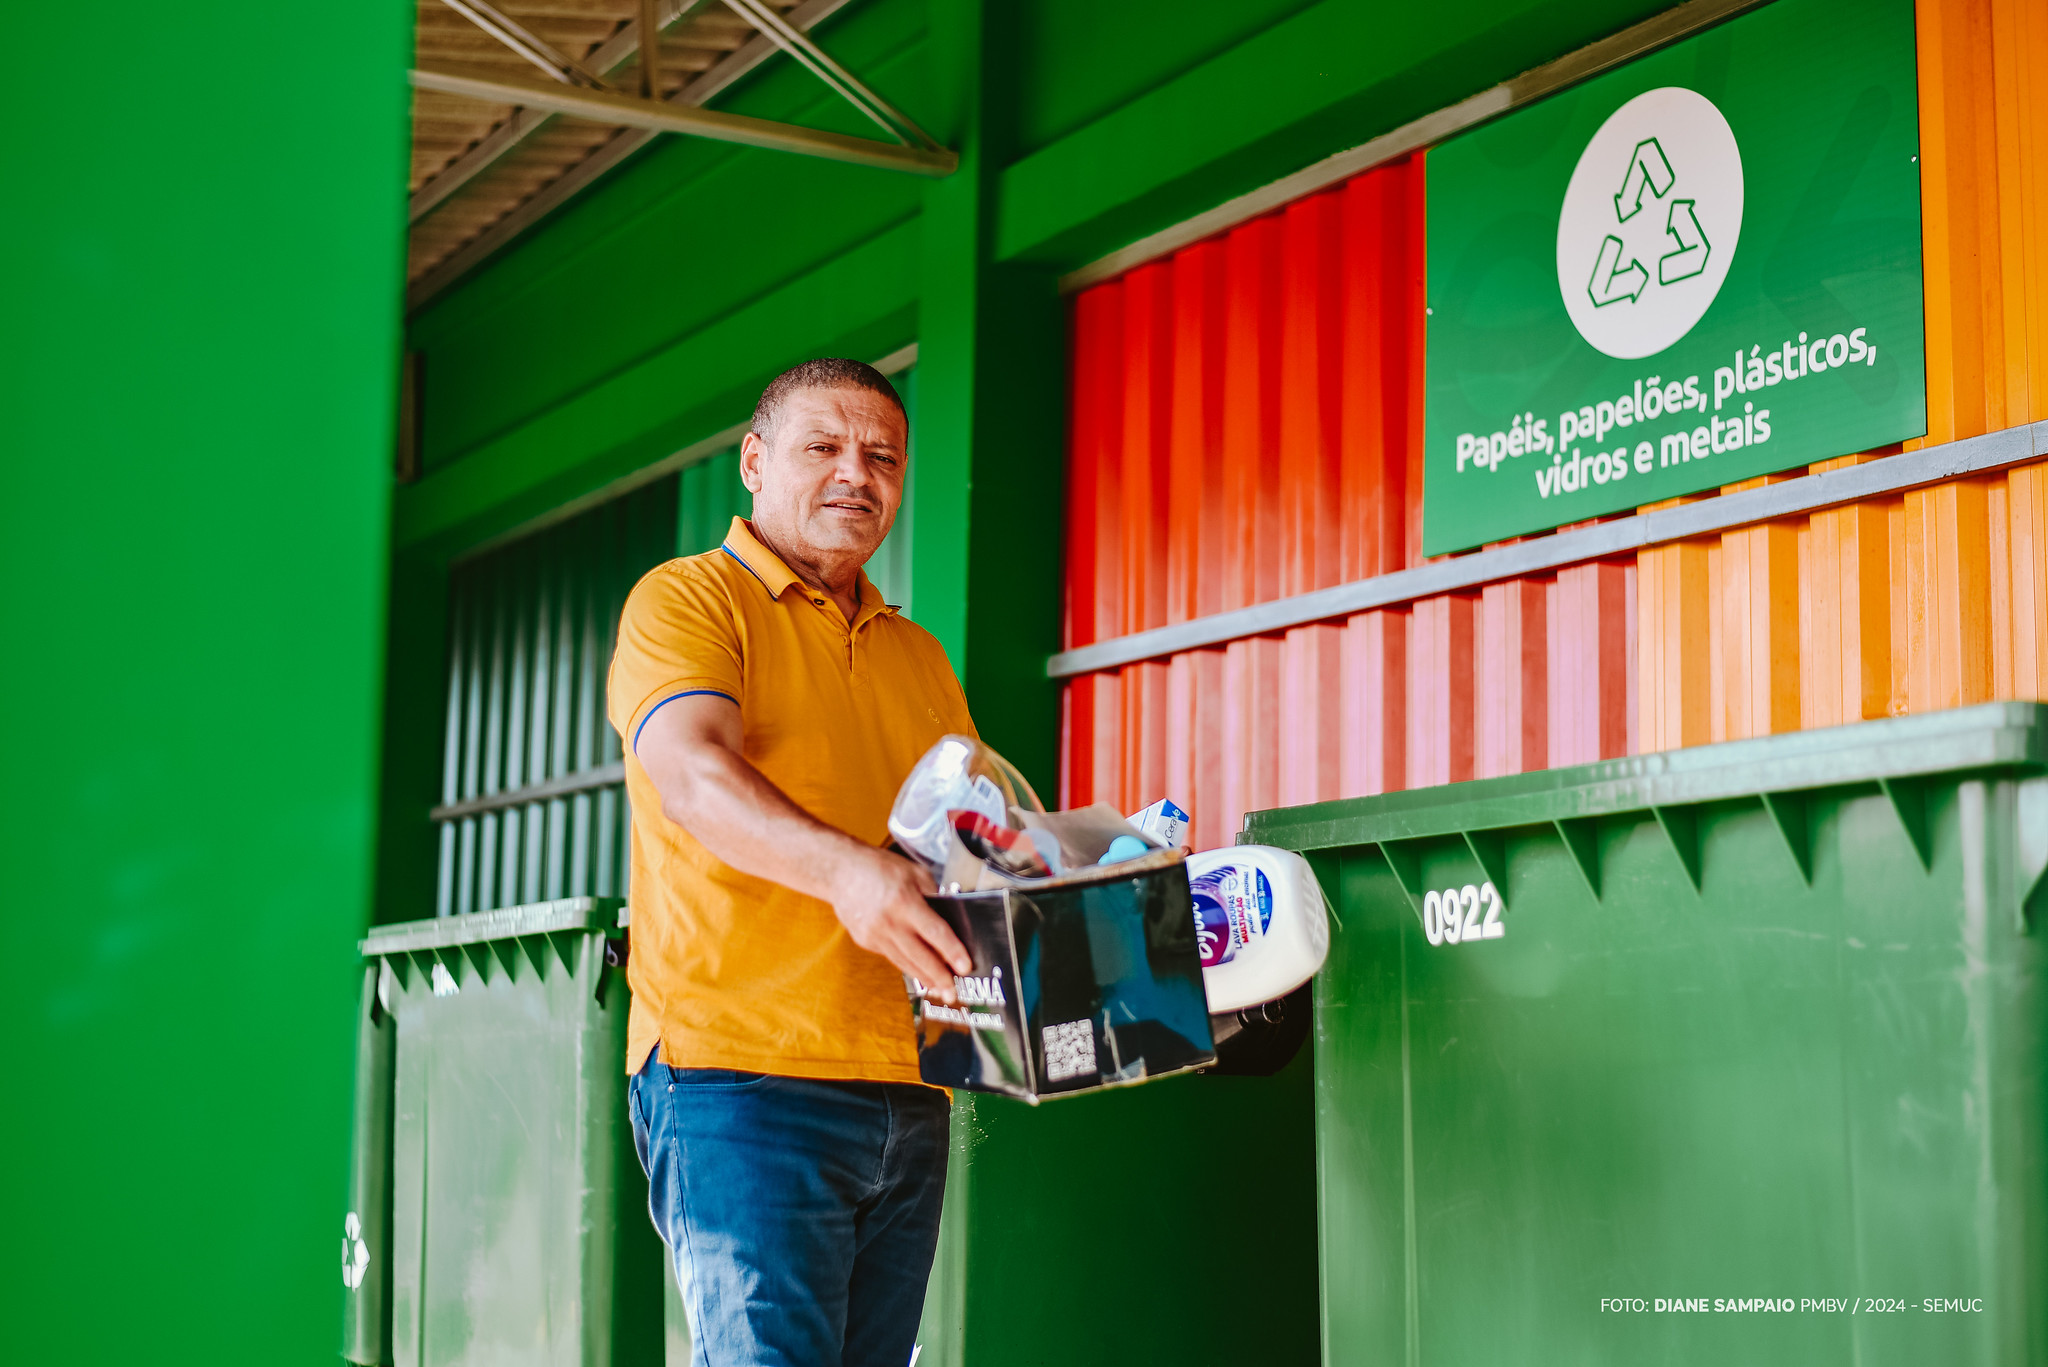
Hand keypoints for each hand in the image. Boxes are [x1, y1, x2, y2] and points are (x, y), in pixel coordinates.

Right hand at [832, 846, 972, 1001]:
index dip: (952, 952)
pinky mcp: (865, 941)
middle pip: (920, 956)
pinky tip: (919, 971)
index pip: (935, 932)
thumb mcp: (914, 872)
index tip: (965, 967)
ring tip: (940, 989)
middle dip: (939, 977)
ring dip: (923, 977)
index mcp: (904, 902)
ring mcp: (874, 935)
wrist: (840, 872)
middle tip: (953, 993)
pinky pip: (891, 955)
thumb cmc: (879, 867)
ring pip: (904, 962)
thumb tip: (949, 918)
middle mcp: (889, 922)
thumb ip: (933, 895)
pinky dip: (907, 964)